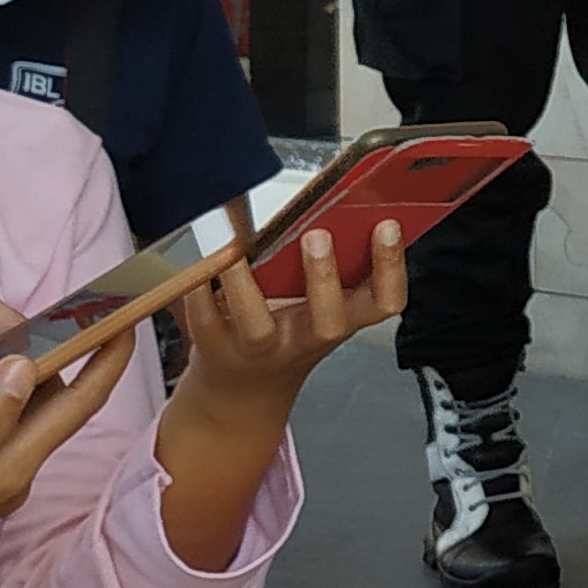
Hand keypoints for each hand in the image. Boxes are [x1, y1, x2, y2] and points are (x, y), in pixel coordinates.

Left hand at [170, 221, 407, 418]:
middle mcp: (305, 337)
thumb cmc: (287, 332)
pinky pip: (204, 317)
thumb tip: (338, 200)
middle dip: (325, 277)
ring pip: (257, 323)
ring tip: (237, 247)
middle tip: (319, 235)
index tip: (387, 226)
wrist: (241, 387)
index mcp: (341, 319)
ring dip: (246, 282)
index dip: (391, 268)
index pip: (384, 302)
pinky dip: (198, 286)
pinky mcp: (214, 345)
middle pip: (329, 321)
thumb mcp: (323, 303)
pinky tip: (195, 258)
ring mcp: (260, 347)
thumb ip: (334, 262)